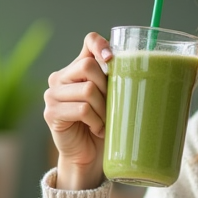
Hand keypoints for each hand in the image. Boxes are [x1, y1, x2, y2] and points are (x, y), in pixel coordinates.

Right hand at [44, 32, 111, 190]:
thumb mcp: (112, 98)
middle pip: (88, 66)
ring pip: (87, 90)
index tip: (113, 58)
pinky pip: (82, 110)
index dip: (101, 44)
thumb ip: (116, 80)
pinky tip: (98, 130)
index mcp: (77, 68)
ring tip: (106, 121)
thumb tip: (145, 65)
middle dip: (107, 87)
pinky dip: (96, 121)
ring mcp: (52, 95)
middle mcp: (60, 77)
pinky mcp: (52, 113)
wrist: (89, 156)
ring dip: (104, 109)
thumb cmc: (105, 125)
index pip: (88, 41)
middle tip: (112, 105)